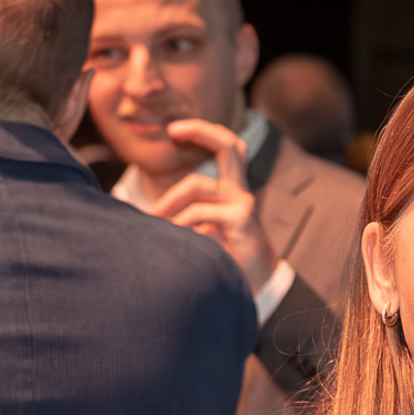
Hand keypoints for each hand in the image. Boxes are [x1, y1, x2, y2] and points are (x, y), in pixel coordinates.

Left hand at [152, 118, 279, 292]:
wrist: (260, 284)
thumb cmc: (230, 257)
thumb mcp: (209, 230)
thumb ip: (192, 214)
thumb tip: (153, 212)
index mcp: (234, 190)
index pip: (228, 148)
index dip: (204, 131)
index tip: (175, 129)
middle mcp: (241, 192)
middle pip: (229, 145)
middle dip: (200, 130)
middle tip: (171, 131)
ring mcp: (243, 204)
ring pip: (198, 185)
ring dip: (168, 202)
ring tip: (154, 220)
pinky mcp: (241, 220)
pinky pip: (200, 213)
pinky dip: (181, 224)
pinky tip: (174, 238)